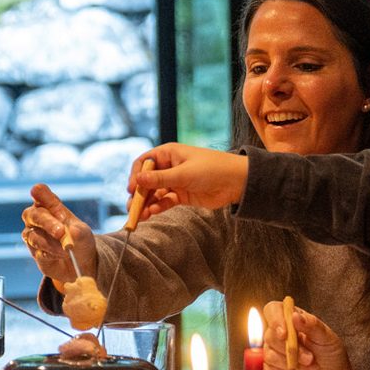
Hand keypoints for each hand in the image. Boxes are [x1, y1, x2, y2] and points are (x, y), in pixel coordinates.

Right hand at [20, 183, 95, 284]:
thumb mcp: (83, 233)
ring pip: (33, 235)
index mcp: (50, 206)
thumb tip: (66, 231)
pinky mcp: (34, 251)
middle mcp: (37, 218)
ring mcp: (33, 234)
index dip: (40, 195)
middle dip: (47, 223)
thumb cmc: (81, 241)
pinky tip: (60, 255)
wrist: (81, 263)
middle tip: (61, 232)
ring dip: (50, 242)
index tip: (36, 190)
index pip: (41, 195)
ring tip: (66, 249)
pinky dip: (50, 252)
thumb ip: (75, 230)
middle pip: (33, 215)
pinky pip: (36, 250)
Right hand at [129, 144, 248, 218]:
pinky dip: (158, 207)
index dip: (135, 175)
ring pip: (154, 193)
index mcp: (168, 153)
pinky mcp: (181, 195)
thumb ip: (160, 178)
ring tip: (140, 216)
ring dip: (146, 204)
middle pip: (147, 180)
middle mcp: (169, 167)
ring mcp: (175, 182)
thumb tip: (137, 179)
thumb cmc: (212, 169)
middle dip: (139, 194)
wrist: (237, 182)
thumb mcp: (184, 173)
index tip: (132, 189)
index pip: (144, 163)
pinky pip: (165, 201)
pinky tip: (153, 213)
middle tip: (132, 208)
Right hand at [262, 300, 356, 369]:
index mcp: (291, 320)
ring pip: (270, 357)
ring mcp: (272, 353)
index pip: (273, 310)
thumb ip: (312, 325)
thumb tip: (295, 315)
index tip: (285, 334)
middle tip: (310, 358)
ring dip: (293, 365)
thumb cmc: (331, 356)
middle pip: (269, 336)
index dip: (275, 320)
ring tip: (310, 367)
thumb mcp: (327, 338)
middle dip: (291, 350)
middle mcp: (278, 335)